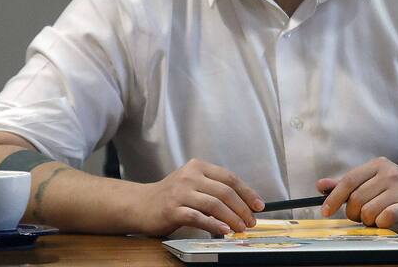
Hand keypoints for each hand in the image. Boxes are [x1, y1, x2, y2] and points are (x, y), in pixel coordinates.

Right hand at [138, 159, 263, 235]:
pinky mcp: (172, 209)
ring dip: (232, 218)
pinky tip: (223, 230)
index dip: (247, 192)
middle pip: (225, 191)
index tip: (259, 205)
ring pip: (214, 204)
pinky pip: (198, 217)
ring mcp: (180, 192)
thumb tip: (243, 204)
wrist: (139, 204)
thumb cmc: (171, 196)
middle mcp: (190, 176)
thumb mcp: (193, 184)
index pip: (230, 178)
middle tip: (251, 221)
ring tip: (241, 228)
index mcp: (199, 167)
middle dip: (242, 208)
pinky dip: (213, 224)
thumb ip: (213, 189)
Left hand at [317, 157, 397, 233]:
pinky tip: (386, 221)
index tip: (325, 211)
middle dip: (353, 213)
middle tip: (361, 216)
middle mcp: (390, 173)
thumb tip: (321, 185)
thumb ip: (347, 184)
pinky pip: (385, 217)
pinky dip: (381, 223)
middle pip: (356, 198)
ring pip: (368, 211)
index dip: (334, 197)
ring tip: (376, 217)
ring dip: (368, 220)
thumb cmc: (396, 193)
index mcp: (378, 165)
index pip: (349, 180)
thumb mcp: (372, 182)